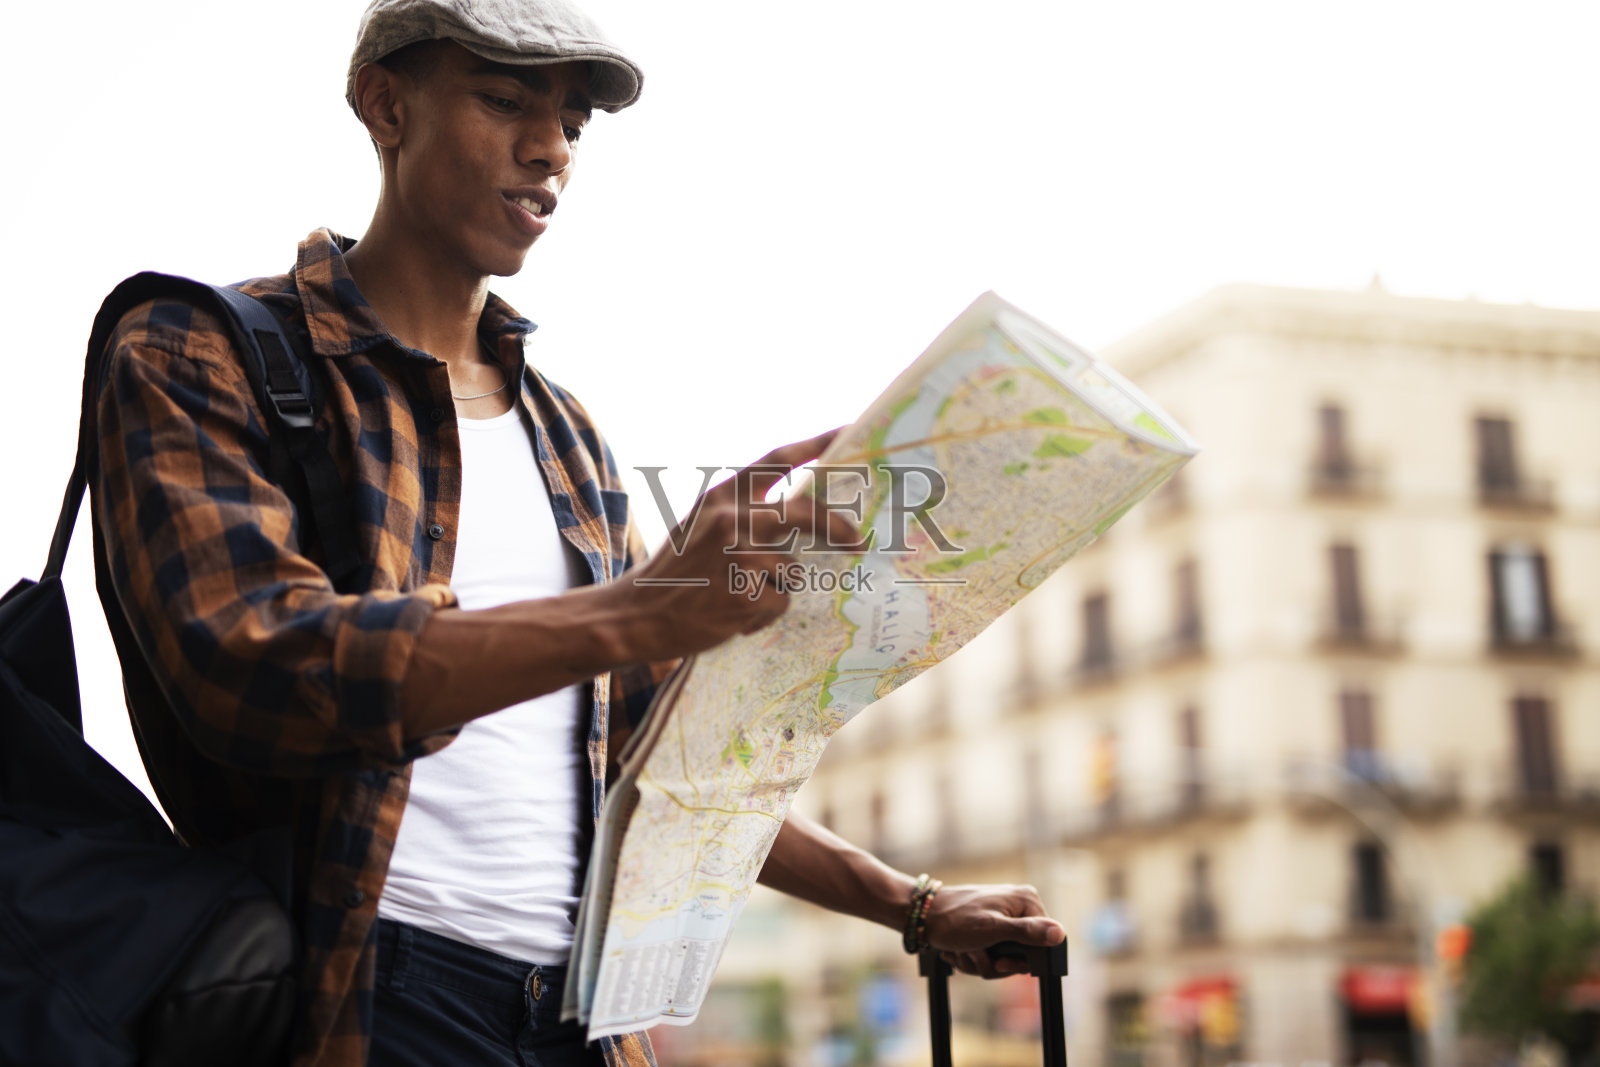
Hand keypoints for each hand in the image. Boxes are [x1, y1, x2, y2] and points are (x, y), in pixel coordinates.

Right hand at [619, 428, 864, 659]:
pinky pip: (779, 602)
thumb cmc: (676, 572)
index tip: (850, 432)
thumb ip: (744, 513)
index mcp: (722, 496)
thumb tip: (804, 514)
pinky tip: (732, 615)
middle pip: (805, 513)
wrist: (637, 614)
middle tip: (857, 540)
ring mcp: (739, 555)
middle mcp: (732, 518)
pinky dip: (763, 614)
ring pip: (790, 569)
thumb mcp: (702, 526)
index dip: (816, 444)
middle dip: (838, 526)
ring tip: (736, 595)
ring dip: (773, 587)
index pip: (777, 459)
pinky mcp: (745, 593)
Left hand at [923, 883, 1063, 978]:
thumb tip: (1060, 934)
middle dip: (993, 963)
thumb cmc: (954, 920)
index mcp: (1027, 901)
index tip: (998, 964)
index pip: (1043, 944)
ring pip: (1004, 958)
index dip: (1019, 961)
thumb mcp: (992, 930)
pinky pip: (991, 954)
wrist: (921, 916)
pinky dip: (972, 957)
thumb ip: (1027, 933)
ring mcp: (1004, 916)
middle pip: (1022, 954)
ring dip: (979, 962)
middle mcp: (1020, 906)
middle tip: (973, 955)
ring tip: (961, 951)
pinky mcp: (990, 926)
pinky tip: (957, 951)